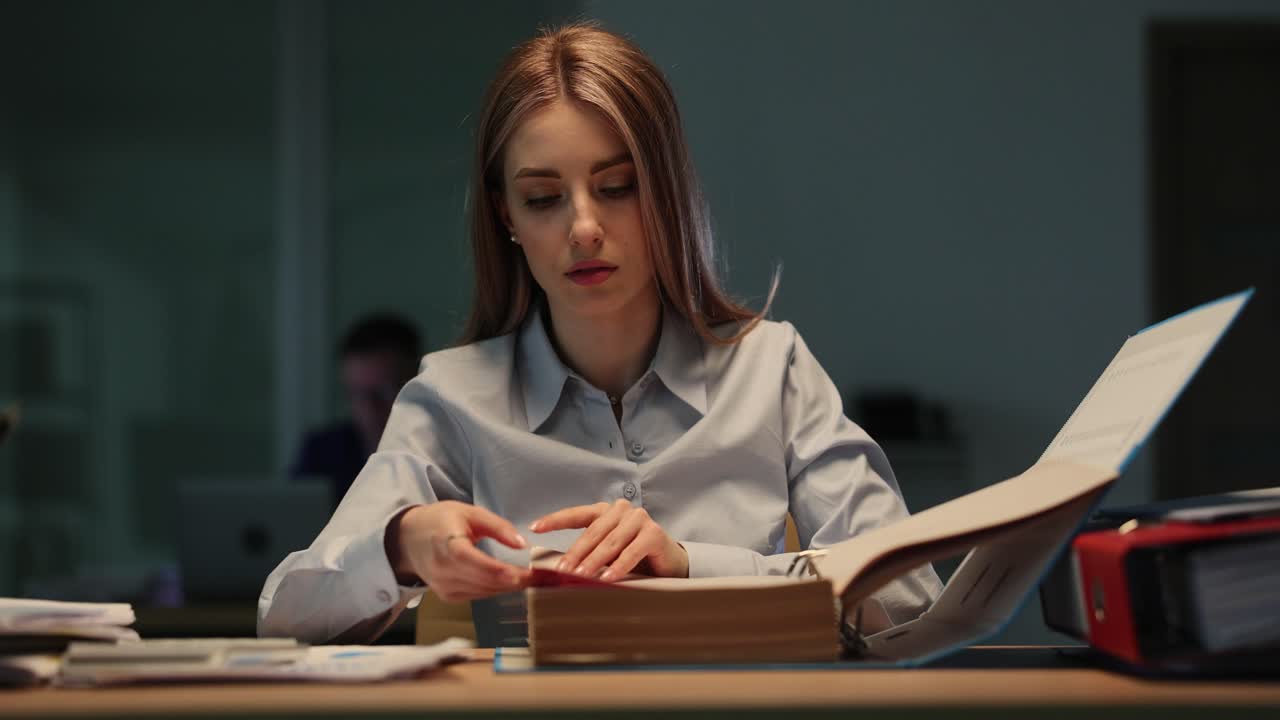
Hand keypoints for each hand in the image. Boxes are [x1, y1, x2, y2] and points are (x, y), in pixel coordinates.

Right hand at [385, 501, 531, 601]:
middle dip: (519, 581)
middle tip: (548, 577)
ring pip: (487, 591)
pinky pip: (480, 594)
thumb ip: (498, 527)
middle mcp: (444, 572)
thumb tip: (523, 544)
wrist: (409, 539)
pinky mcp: (448, 596)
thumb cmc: (441, 520)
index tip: (534, 573)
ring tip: (540, 579)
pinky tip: (516, 581)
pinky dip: (499, 588)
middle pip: (488, 582)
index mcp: (448, 547)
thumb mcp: (470, 512)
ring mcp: (445, 588)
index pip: (481, 565)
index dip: (508, 573)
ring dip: (513, 587)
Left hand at [529, 500, 687, 581]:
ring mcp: (639, 519)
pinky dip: (618, 567)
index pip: (576, 514)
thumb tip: (560, 569)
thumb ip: (589, 553)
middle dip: (575, 553)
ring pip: (610, 542)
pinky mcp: (654, 533)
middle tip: (561, 570)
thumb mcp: (607, 553)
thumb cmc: (633, 558)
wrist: (669, 563)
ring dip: (594, 562)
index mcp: (605, 511)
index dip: (555, 520)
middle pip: (593, 532)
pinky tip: (608, 579)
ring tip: (580, 576)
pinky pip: (631, 552)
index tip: (534, 528)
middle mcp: (622, 510)